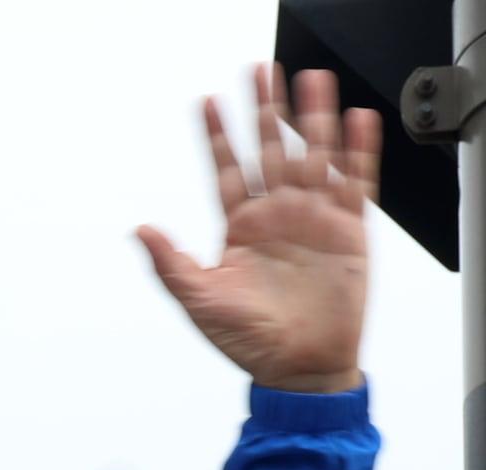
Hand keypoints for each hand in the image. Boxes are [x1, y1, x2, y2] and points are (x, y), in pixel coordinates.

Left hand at [136, 66, 380, 392]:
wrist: (300, 369)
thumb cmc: (250, 343)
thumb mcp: (201, 302)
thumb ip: (170, 265)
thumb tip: (140, 230)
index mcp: (242, 230)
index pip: (228, 172)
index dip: (217, 138)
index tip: (207, 103)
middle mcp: (277, 218)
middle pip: (270, 150)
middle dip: (265, 111)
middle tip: (260, 71)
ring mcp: (313, 220)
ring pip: (313, 155)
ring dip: (312, 119)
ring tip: (310, 80)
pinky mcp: (348, 231)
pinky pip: (355, 182)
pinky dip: (357, 152)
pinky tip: (356, 121)